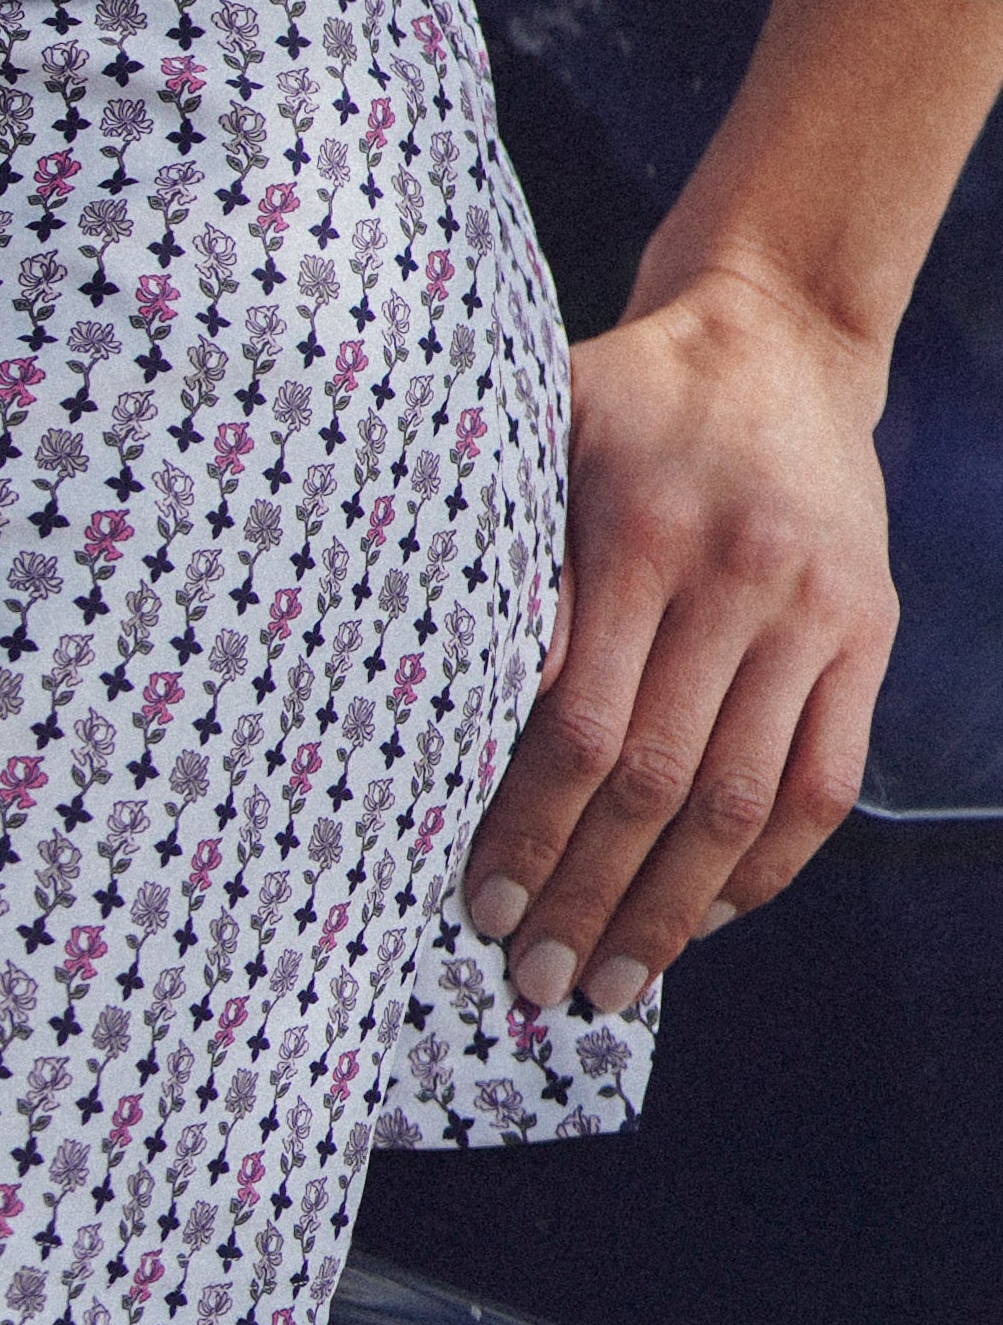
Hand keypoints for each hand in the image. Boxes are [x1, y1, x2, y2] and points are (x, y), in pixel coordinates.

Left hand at [459, 257, 897, 1017]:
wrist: (773, 337)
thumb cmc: (625, 397)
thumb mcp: (545, 432)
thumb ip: (510, 552)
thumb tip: (457, 696)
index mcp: (639, 527)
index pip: (580, 718)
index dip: (528, 823)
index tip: (478, 902)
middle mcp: (734, 579)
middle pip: (659, 780)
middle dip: (588, 895)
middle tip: (533, 984)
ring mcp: (811, 615)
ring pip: (742, 803)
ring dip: (673, 913)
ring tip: (613, 987)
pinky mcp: (867, 638)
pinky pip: (822, 786)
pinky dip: (764, 873)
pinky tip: (702, 923)